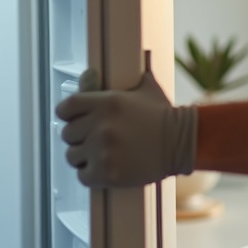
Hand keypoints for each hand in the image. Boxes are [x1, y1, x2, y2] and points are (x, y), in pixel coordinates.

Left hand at [55, 67, 197, 187]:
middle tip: (91, 140)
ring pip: (72, 156)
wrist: (182, 142)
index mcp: (105, 102)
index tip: (72, 120)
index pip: (65, 108)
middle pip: (67, 134)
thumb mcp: (144, 87)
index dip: (66, 115)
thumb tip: (91, 71)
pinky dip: (90, 175)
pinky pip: (82, 176)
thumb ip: (121, 79)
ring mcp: (102, 151)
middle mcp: (100, 125)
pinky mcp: (107, 173)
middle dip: (78, 137)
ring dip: (82, 157)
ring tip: (98, 156)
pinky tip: (103, 169)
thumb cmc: (164, 115)